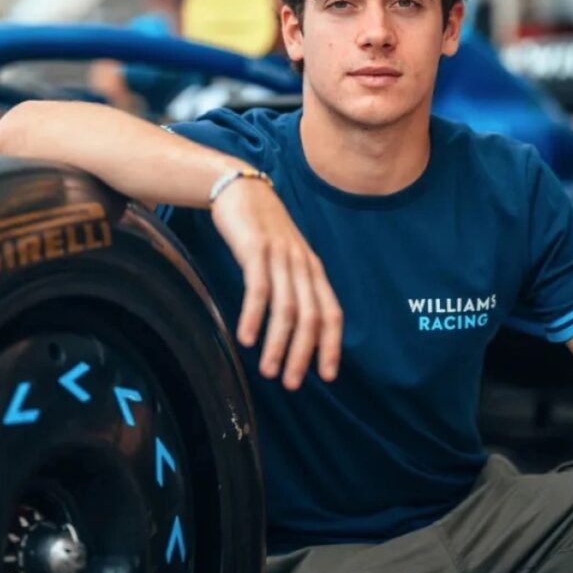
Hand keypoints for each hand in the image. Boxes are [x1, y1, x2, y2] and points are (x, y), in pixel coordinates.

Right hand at [210, 177, 342, 389]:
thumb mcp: (286, 258)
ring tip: (269, 371)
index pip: (331, 313)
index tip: (327, 376)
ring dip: (279, 343)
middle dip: (303, 354)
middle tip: (292, 383)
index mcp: (313, 270)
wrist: (240, 189)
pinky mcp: (255, 249)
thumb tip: (297, 329)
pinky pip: (258, 289)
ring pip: (287, 307)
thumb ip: (294, 288)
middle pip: (311, 317)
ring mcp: (280, 256)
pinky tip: (246, 339)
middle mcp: (302, 264)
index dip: (332, 345)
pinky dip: (254, 317)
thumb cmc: (262, 230)